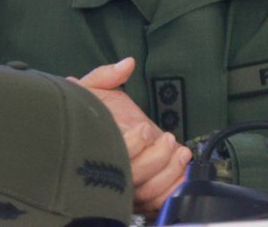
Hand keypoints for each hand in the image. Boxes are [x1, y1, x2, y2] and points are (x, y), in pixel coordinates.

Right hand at [72, 58, 191, 214]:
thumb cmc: (87, 112)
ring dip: (170, 173)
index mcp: (95, 148)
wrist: (85, 135)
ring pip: (148, 193)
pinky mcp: (137, 196)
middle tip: (166, 138)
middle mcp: (107, 173)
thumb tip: (128, 64)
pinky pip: (157, 203)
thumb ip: (106, 75)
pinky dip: (172, 190)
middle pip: (136, 178)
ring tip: (180, 151)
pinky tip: (182, 171)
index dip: (134, 145)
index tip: (144, 128)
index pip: (115, 157)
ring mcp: (122, 188)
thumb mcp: (89, 89)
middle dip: (158, 158)